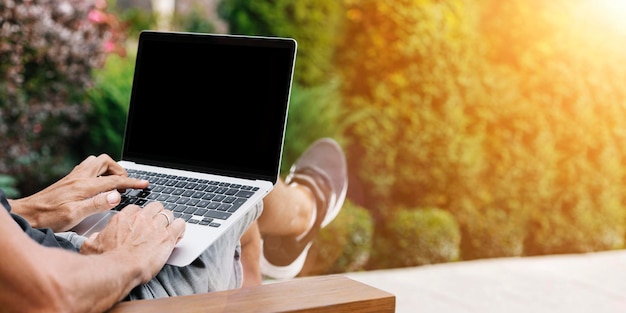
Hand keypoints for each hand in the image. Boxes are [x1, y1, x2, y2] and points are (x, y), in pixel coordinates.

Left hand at [9, 154, 148, 231]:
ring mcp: (74, 177)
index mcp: (84, 186)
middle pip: (106, 162)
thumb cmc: (49, 218)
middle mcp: (80, 178)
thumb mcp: (74, 215)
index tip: (144, 184)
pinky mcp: (69, 180)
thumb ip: (97, 204)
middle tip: (125, 183)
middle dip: (120, 170)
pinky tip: (98, 183)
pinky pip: (88, 167)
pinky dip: (98, 171)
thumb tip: (117, 196)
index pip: (114, 181)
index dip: (132, 183)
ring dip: (109, 168)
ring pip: (97, 162)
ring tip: (113, 182)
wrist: (27, 214)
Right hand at [80, 202, 184, 282]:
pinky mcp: (167, 236)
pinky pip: (180, 224)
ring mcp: (155, 226)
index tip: (142, 223)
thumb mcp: (90, 247)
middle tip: (157, 225)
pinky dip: (181, 228)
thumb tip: (93, 238)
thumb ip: (94, 238)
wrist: (119, 270)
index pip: (136, 208)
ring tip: (169, 230)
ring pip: (168, 214)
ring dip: (169, 221)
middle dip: (157, 215)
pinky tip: (178, 234)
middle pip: (155, 207)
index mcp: (123, 219)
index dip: (141, 216)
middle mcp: (140, 219)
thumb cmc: (106, 261)